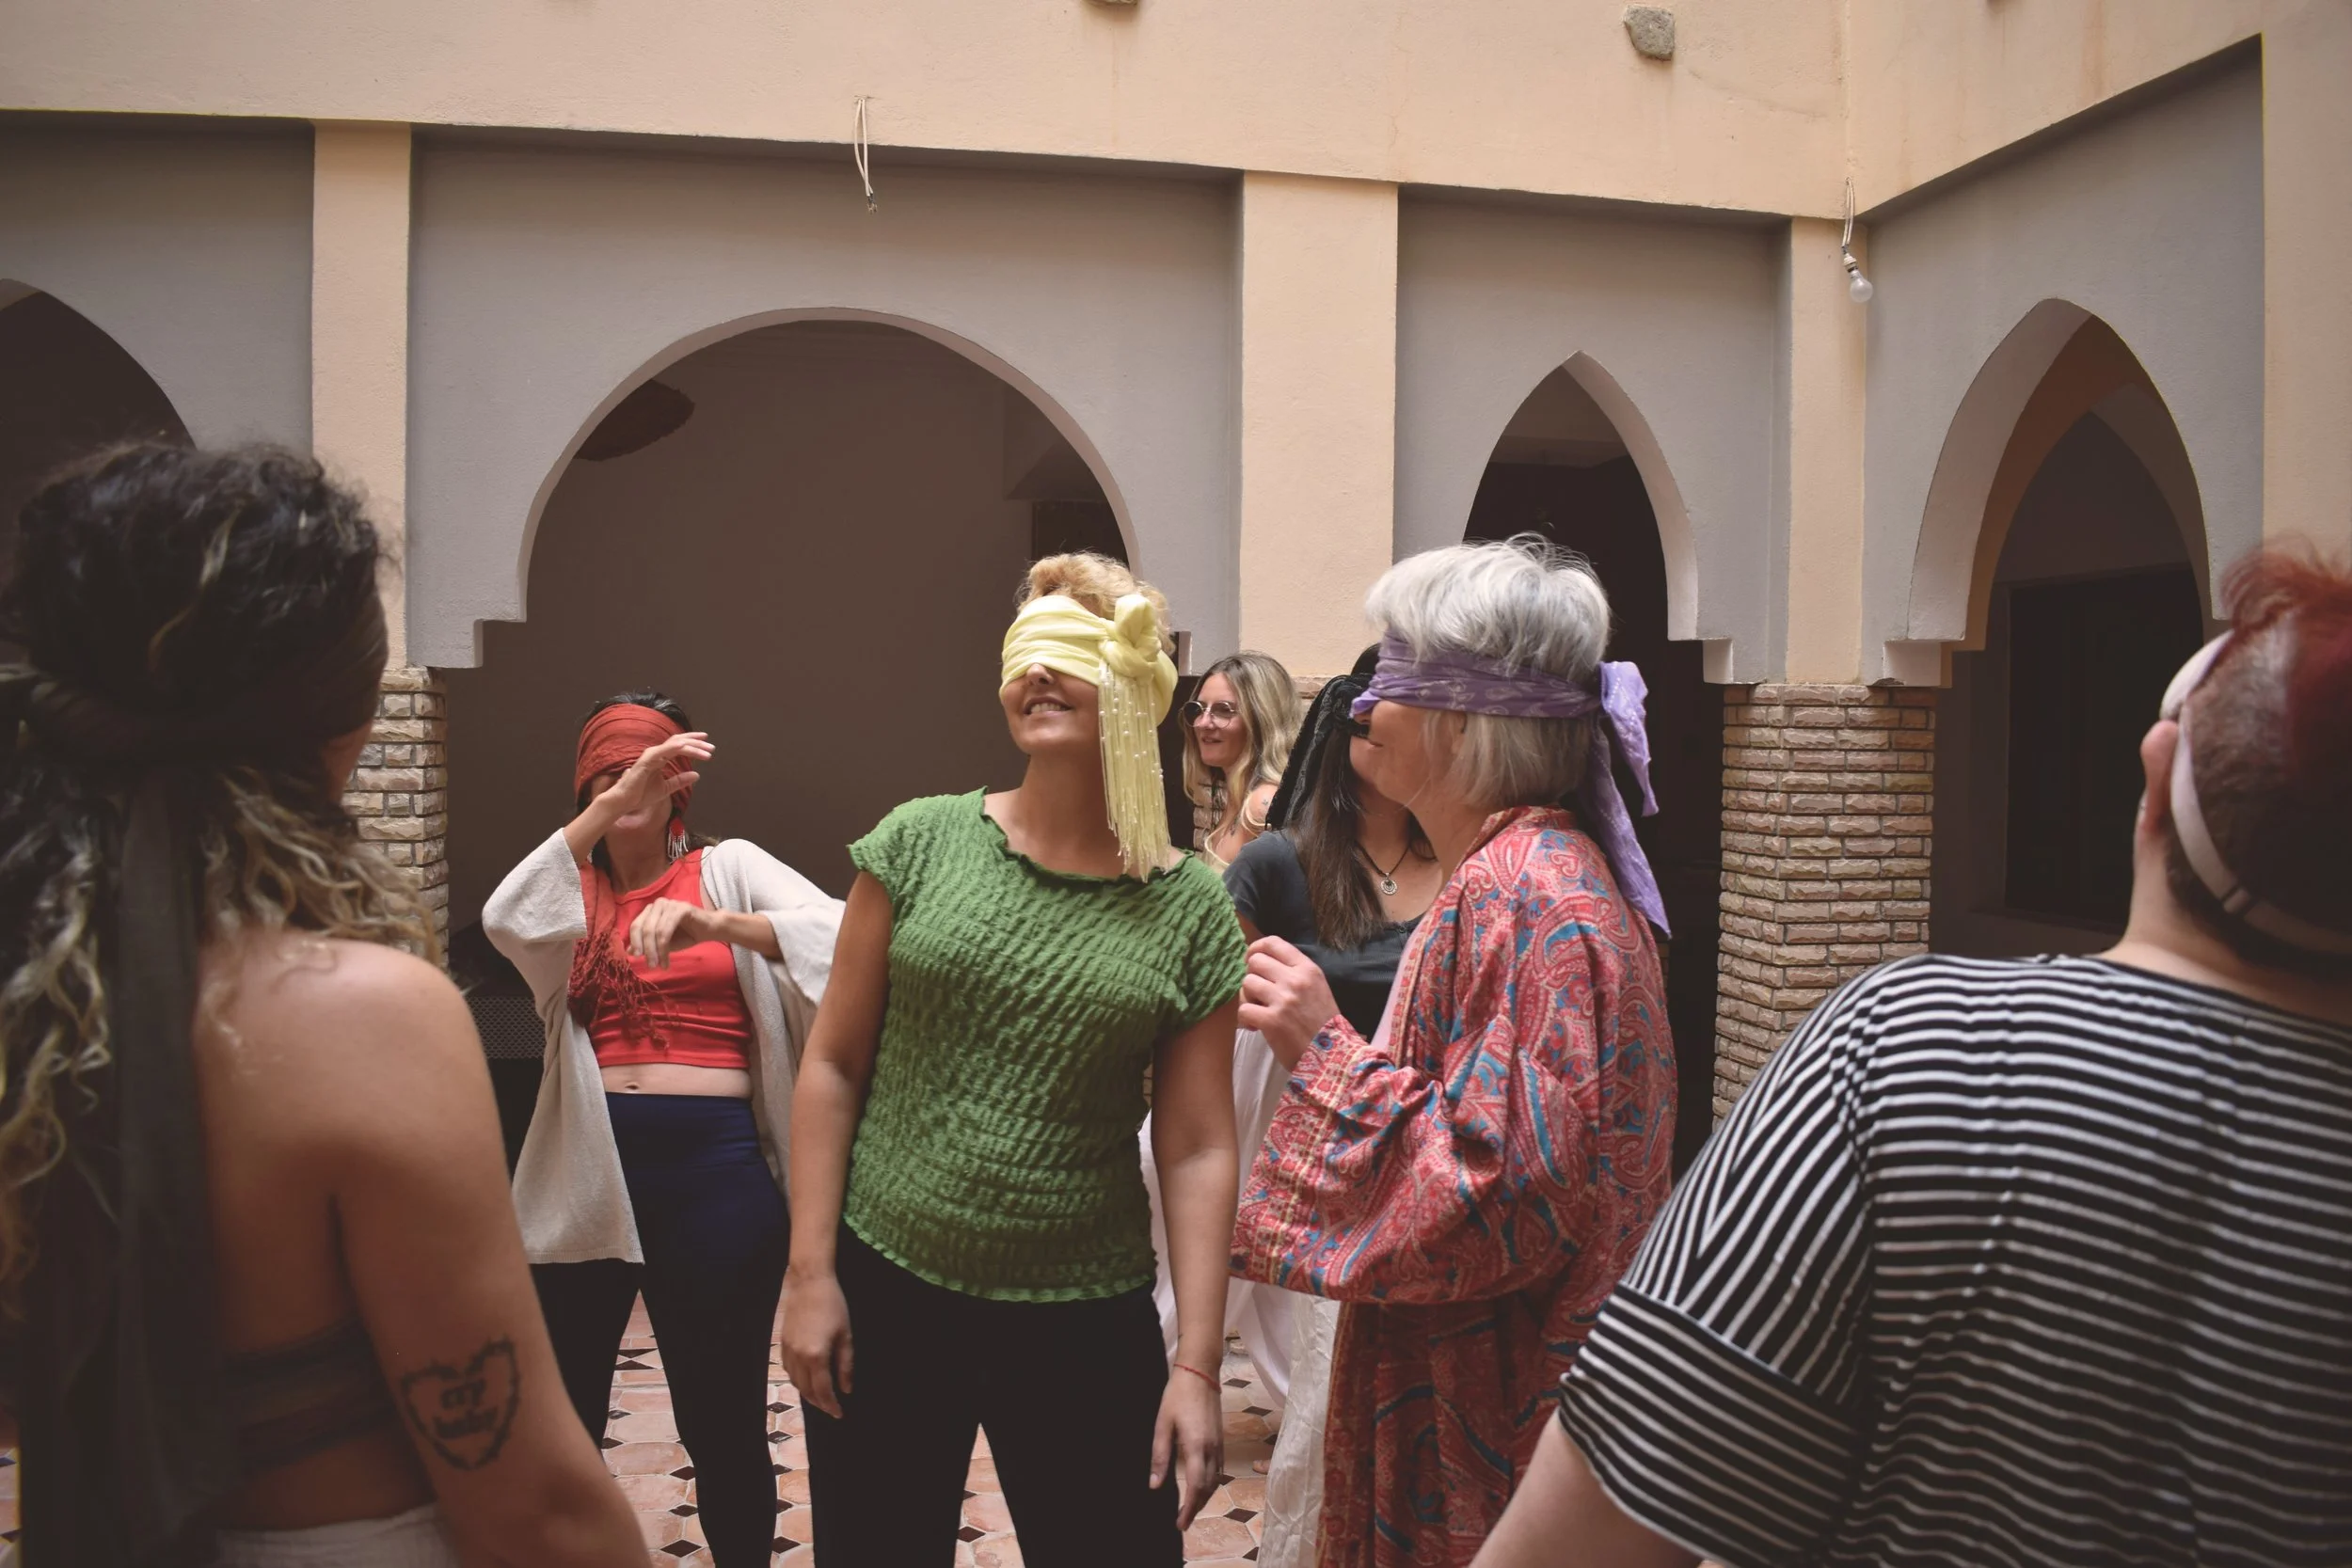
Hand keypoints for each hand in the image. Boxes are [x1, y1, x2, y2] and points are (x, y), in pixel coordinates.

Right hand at [595, 732, 713, 820]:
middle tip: (711, 747)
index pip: (678, 745)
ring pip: (675, 744)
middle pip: (679, 741)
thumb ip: (680, 780)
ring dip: (693, 746)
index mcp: (660, 757)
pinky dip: (678, 748)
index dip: (693, 742)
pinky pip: (666, 750)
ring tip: (707, 752)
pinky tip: (689, 749)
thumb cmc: (641, 794)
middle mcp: (656, 753)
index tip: (707, 744)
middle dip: (696, 742)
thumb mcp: (666, 788)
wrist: (624, 801)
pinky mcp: (648, 759)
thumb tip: (697, 775)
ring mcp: (651, 754)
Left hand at [627, 899, 710, 968]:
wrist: (709, 930)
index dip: (635, 942)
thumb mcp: (662, 943)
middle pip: (644, 928)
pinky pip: (666, 931)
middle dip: (646, 949)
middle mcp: (658, 904)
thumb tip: (629, 952)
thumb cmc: (686, 935)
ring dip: (655, 952)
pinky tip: (667, 960)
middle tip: (650, 965)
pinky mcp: (681, 908)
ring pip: (655, 931)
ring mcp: (670, 904)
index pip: (636, 925)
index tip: (636, 958)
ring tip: (659, 965)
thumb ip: (647, 945)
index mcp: (651, 910)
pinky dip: (664, 948)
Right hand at [780, 1269, 853, 1419]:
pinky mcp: (782, 1344)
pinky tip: (806, 1379)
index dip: (831, 1405)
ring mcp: (787, 1351)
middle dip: (819, 1403)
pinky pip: (788, 1370)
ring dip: (807, 1393)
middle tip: (831, 1409)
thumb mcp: (845, 1335)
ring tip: (820, 1397)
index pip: (823, 1390)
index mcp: (816, 1356)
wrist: (809, 1283)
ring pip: (795, 1382)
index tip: (839, 1414)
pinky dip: (797, 1380)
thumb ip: (845, 1365)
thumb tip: (847, 1389)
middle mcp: (798, 1357)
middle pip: (807, 1390)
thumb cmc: (833, 1306)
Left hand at [1150, 1363, 1224, 1528]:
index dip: (1189, 1509)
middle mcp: (1212, 1449)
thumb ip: (1160, 1456)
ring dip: (1205, 1497)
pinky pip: (1219, 1469)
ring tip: (1191, 1507)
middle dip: (1198, 1507)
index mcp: (1196, 1447)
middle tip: (1183, 1521)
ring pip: (1216, 1480)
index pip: (1196, 1487)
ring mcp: (1219, 1444)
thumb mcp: (1162, 1425)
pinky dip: (1211, 1483)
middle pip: (1209, 1488)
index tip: (1180, 1524)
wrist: (1200, 1373)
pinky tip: (1202, 1485)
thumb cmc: (1177, 1397)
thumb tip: (1155, 1485)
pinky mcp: (1221, 1439)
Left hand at [1238, 936, 1339, 1069]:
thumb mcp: (1316, 987)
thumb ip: (1294, 972)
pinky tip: (1256, 1027)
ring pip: (1247, 984)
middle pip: (1255, 962)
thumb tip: (1263, 962)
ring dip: (1248, 998)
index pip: (1273, 943)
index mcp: (1307, 969)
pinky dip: (1245, 1019)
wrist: (1333, 1055)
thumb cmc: (1323, 1023)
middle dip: (1253, 977)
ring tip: (1259, 1011)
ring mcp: (1283, 1000)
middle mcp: (1295, 980)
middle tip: (1259, 993)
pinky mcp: (1271, 1021)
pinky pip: (1243, 1009)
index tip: (1251, 960)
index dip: (1256, 949)